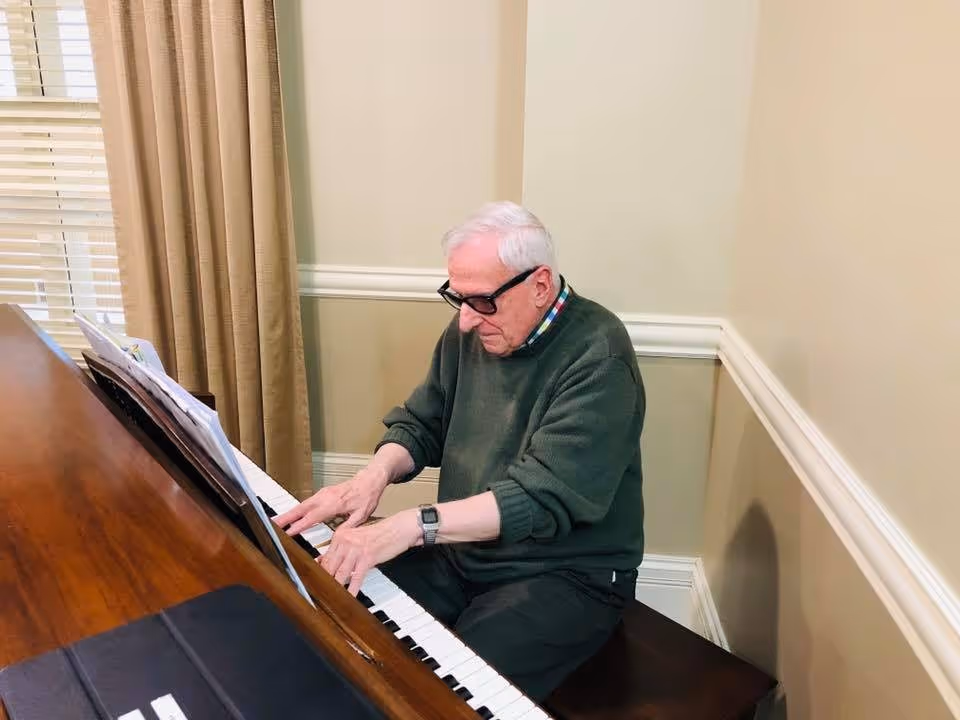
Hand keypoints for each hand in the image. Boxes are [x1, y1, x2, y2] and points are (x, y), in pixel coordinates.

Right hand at [273, 464, 389, 535]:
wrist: (369, 480)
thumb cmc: (367, 497)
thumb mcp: (362, 514)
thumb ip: (349, 525)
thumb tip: (338, 537)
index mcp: (335, 503)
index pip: (314, 516)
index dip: (300, 525)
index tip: (289, 532)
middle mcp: (326, 497)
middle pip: (302, 508)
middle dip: (286, 517)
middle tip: (273, 525)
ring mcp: (323, 494)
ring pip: (302, 505)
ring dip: (289, 513)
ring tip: (276, 522)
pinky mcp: (323, 493)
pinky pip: (307, 502)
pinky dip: (297, 510)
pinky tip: (291, 516)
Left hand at [320, 510, 420, 595]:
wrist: (397, 529)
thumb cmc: (377, 534)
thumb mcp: (355, 538)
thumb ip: (339, 549)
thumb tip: (321, 560)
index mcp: (340, 535)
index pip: (325, 557)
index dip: (319, 572)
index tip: (315, 582)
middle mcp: (346, 541)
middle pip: (330, 566)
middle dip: (324, 582)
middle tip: (320, 594)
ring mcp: (356, 550)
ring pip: (340, 573)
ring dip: (336, 587)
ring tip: (331, 598)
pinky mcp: (367, 558)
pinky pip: (356, 578)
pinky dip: (352, 589)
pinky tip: (349, 596)